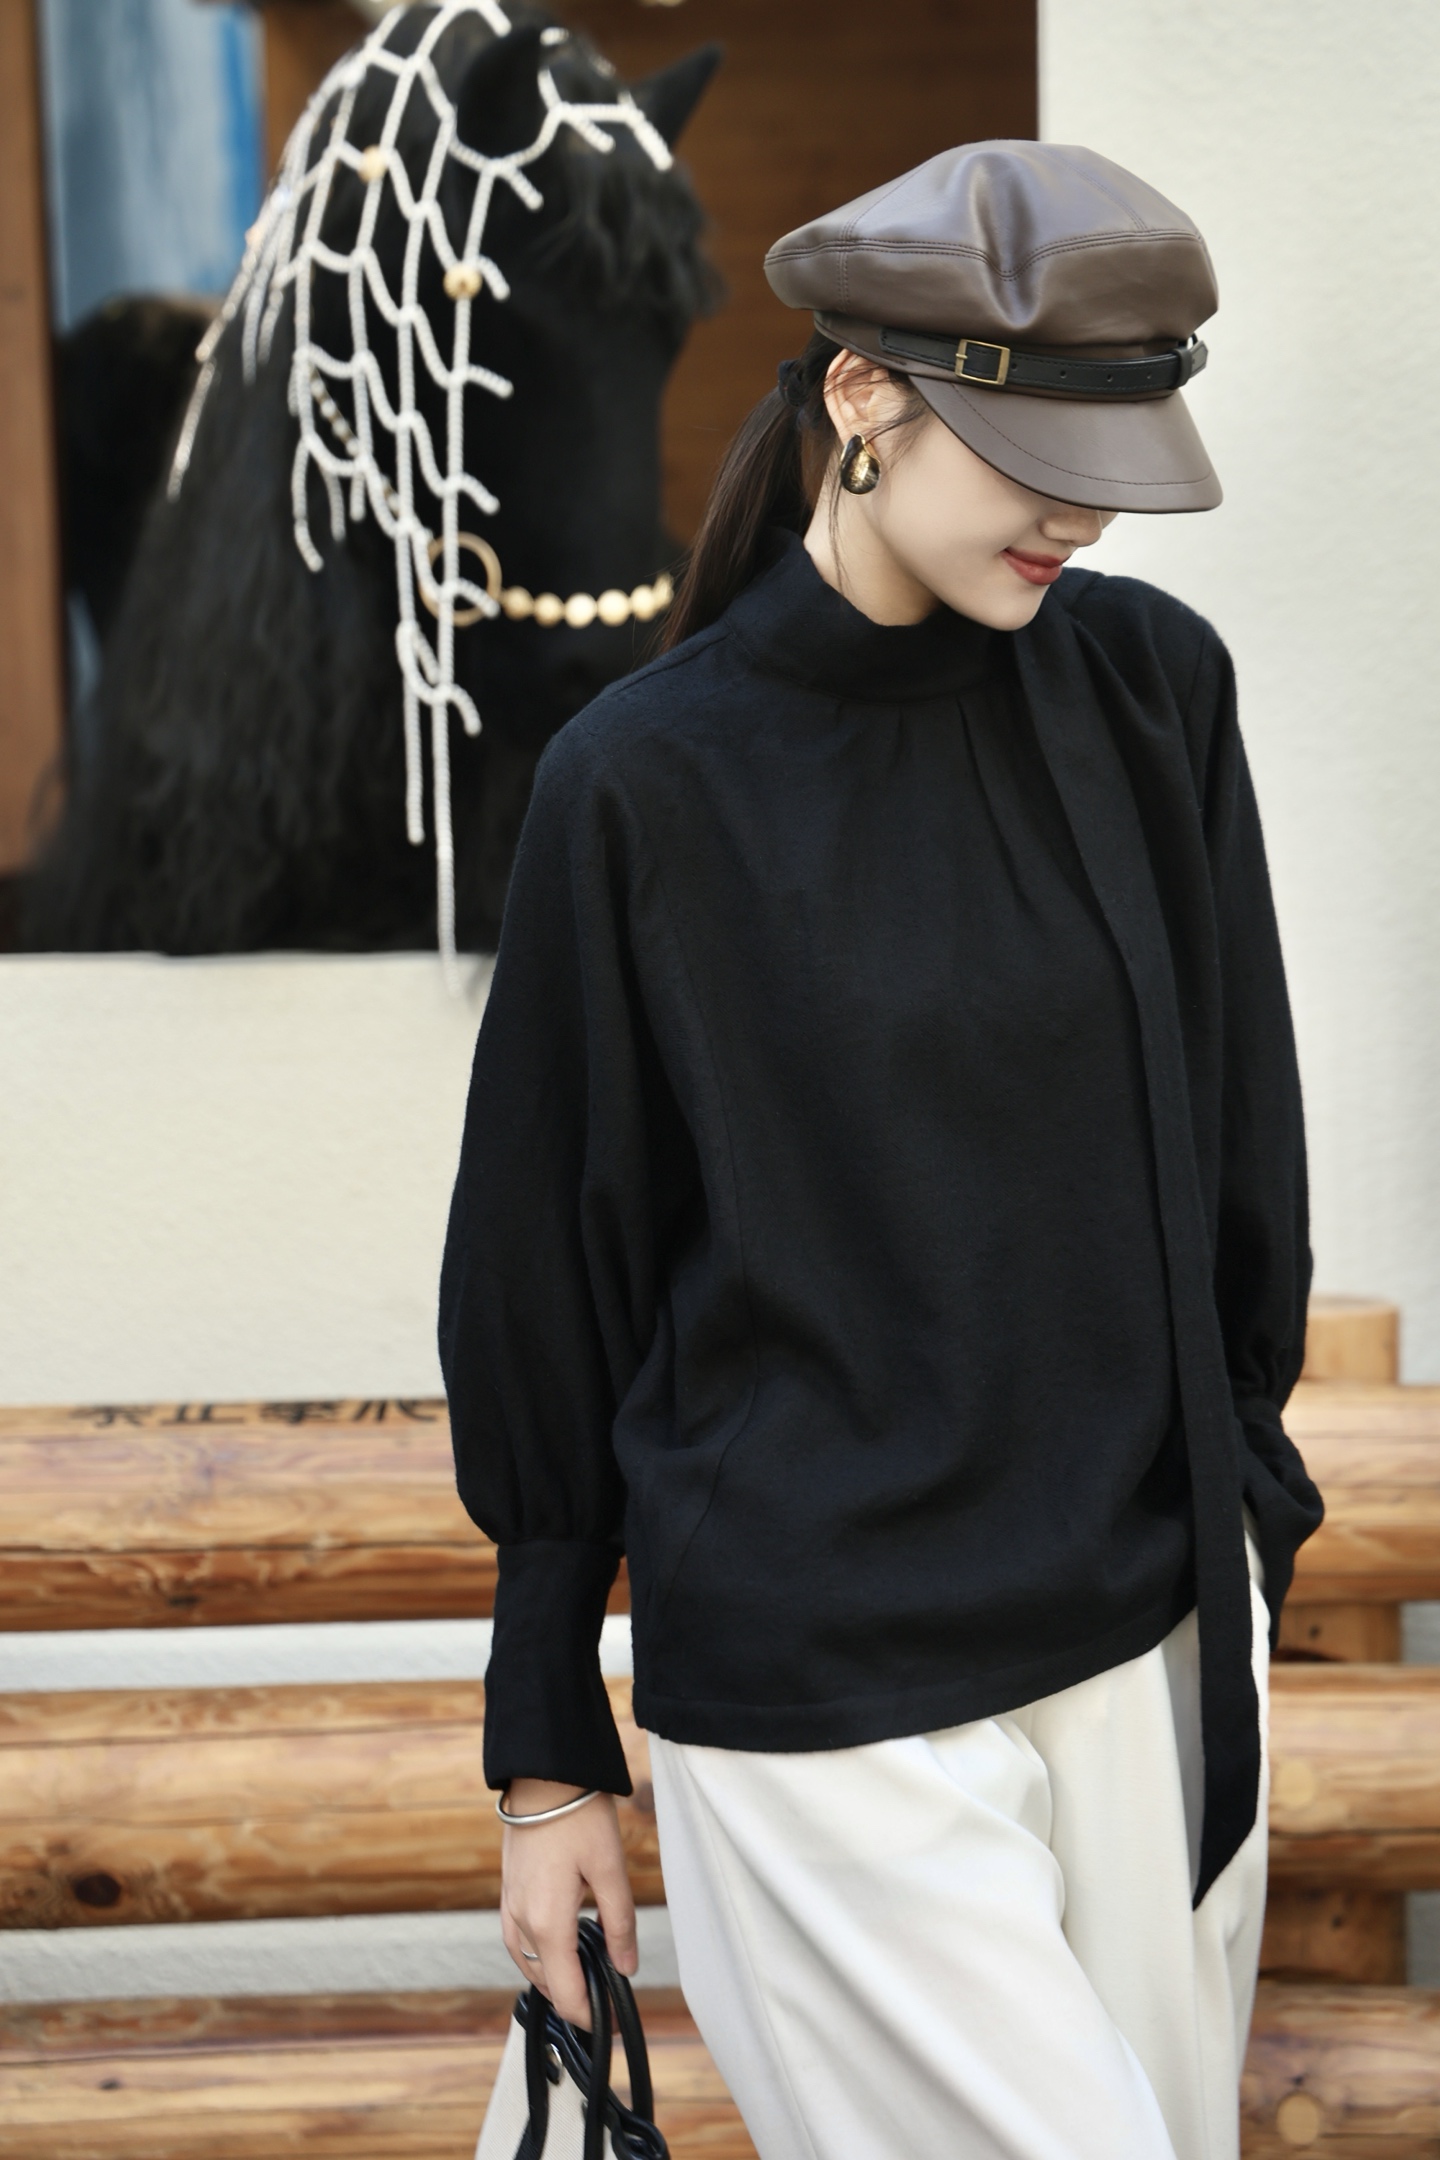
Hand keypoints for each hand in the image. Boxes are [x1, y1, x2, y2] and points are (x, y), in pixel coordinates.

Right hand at [499, 1780, 637, 2025]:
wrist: (543, 1775)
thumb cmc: (578, 1816)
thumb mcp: (610, 1869)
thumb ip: (619, 1923)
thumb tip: (625, 1968)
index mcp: (547, 1921)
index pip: (564, 1991)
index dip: (587, 2014)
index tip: (608, 2023)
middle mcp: (520, 1920)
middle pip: (545, 1983)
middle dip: (572, 1997)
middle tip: (606, 1997)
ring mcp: (509, 1905)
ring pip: (528, 1964)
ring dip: (554, 1978)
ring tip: (585, 1976)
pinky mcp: (507, 1890)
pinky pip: (519, 1940)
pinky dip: (538, 1955)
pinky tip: (559, 1943)